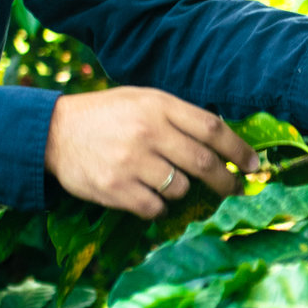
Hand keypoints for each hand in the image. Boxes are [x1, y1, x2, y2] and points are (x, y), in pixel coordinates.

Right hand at [46, 88, 260, 218]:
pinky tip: (147, 194)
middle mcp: (148, 133)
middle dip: (227, 182)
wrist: (53, 132)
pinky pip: (155, 207)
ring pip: (181, 188)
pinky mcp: (116, 189)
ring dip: (183, 191)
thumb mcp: (142, 100)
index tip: (254, 165)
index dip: (239, 150)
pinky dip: (158, 205)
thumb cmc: (106, 115)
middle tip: (235, 190)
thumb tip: (223, 142)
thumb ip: (178, 116)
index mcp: (158, 106)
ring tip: (167, 181)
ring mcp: (131, 162)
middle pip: (204, 164)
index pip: (212, 129)